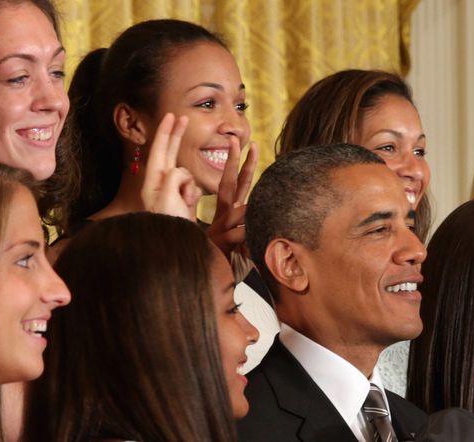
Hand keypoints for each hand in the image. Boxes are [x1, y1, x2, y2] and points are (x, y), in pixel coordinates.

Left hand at [141, 113, 201, 220]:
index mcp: (152, 182)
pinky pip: (193, 188)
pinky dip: (194, 194)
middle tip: (182, 118)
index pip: (158, 150)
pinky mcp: (183, 201)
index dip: (165, 132)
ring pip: (187, 174)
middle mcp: (160, 185)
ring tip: (185, 203)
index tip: (171, 115)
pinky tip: (190, 207)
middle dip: (176, 137)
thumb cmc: (167, 224)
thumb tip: (181, 173)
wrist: (175, 247)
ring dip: (190, 185)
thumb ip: (174, 177)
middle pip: (168, 154)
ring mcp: (172, 193)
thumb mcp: (167, 197)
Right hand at [208, 137, 258, 258]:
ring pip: (242, 211)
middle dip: (241, 162)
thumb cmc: (226, 260)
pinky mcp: (222, 243)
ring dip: (251, 216)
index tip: (251, 144)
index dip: (241, 163)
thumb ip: (251, 229)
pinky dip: (250, 239)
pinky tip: (251, 248)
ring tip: (252, 226)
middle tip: (252, 143)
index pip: (233, 182)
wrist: (208, 279)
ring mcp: (221, 228)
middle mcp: (223, 216)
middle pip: (232, 183)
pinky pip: (241, 235)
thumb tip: (265, 221)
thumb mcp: (241, 241)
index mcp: (226, 212)